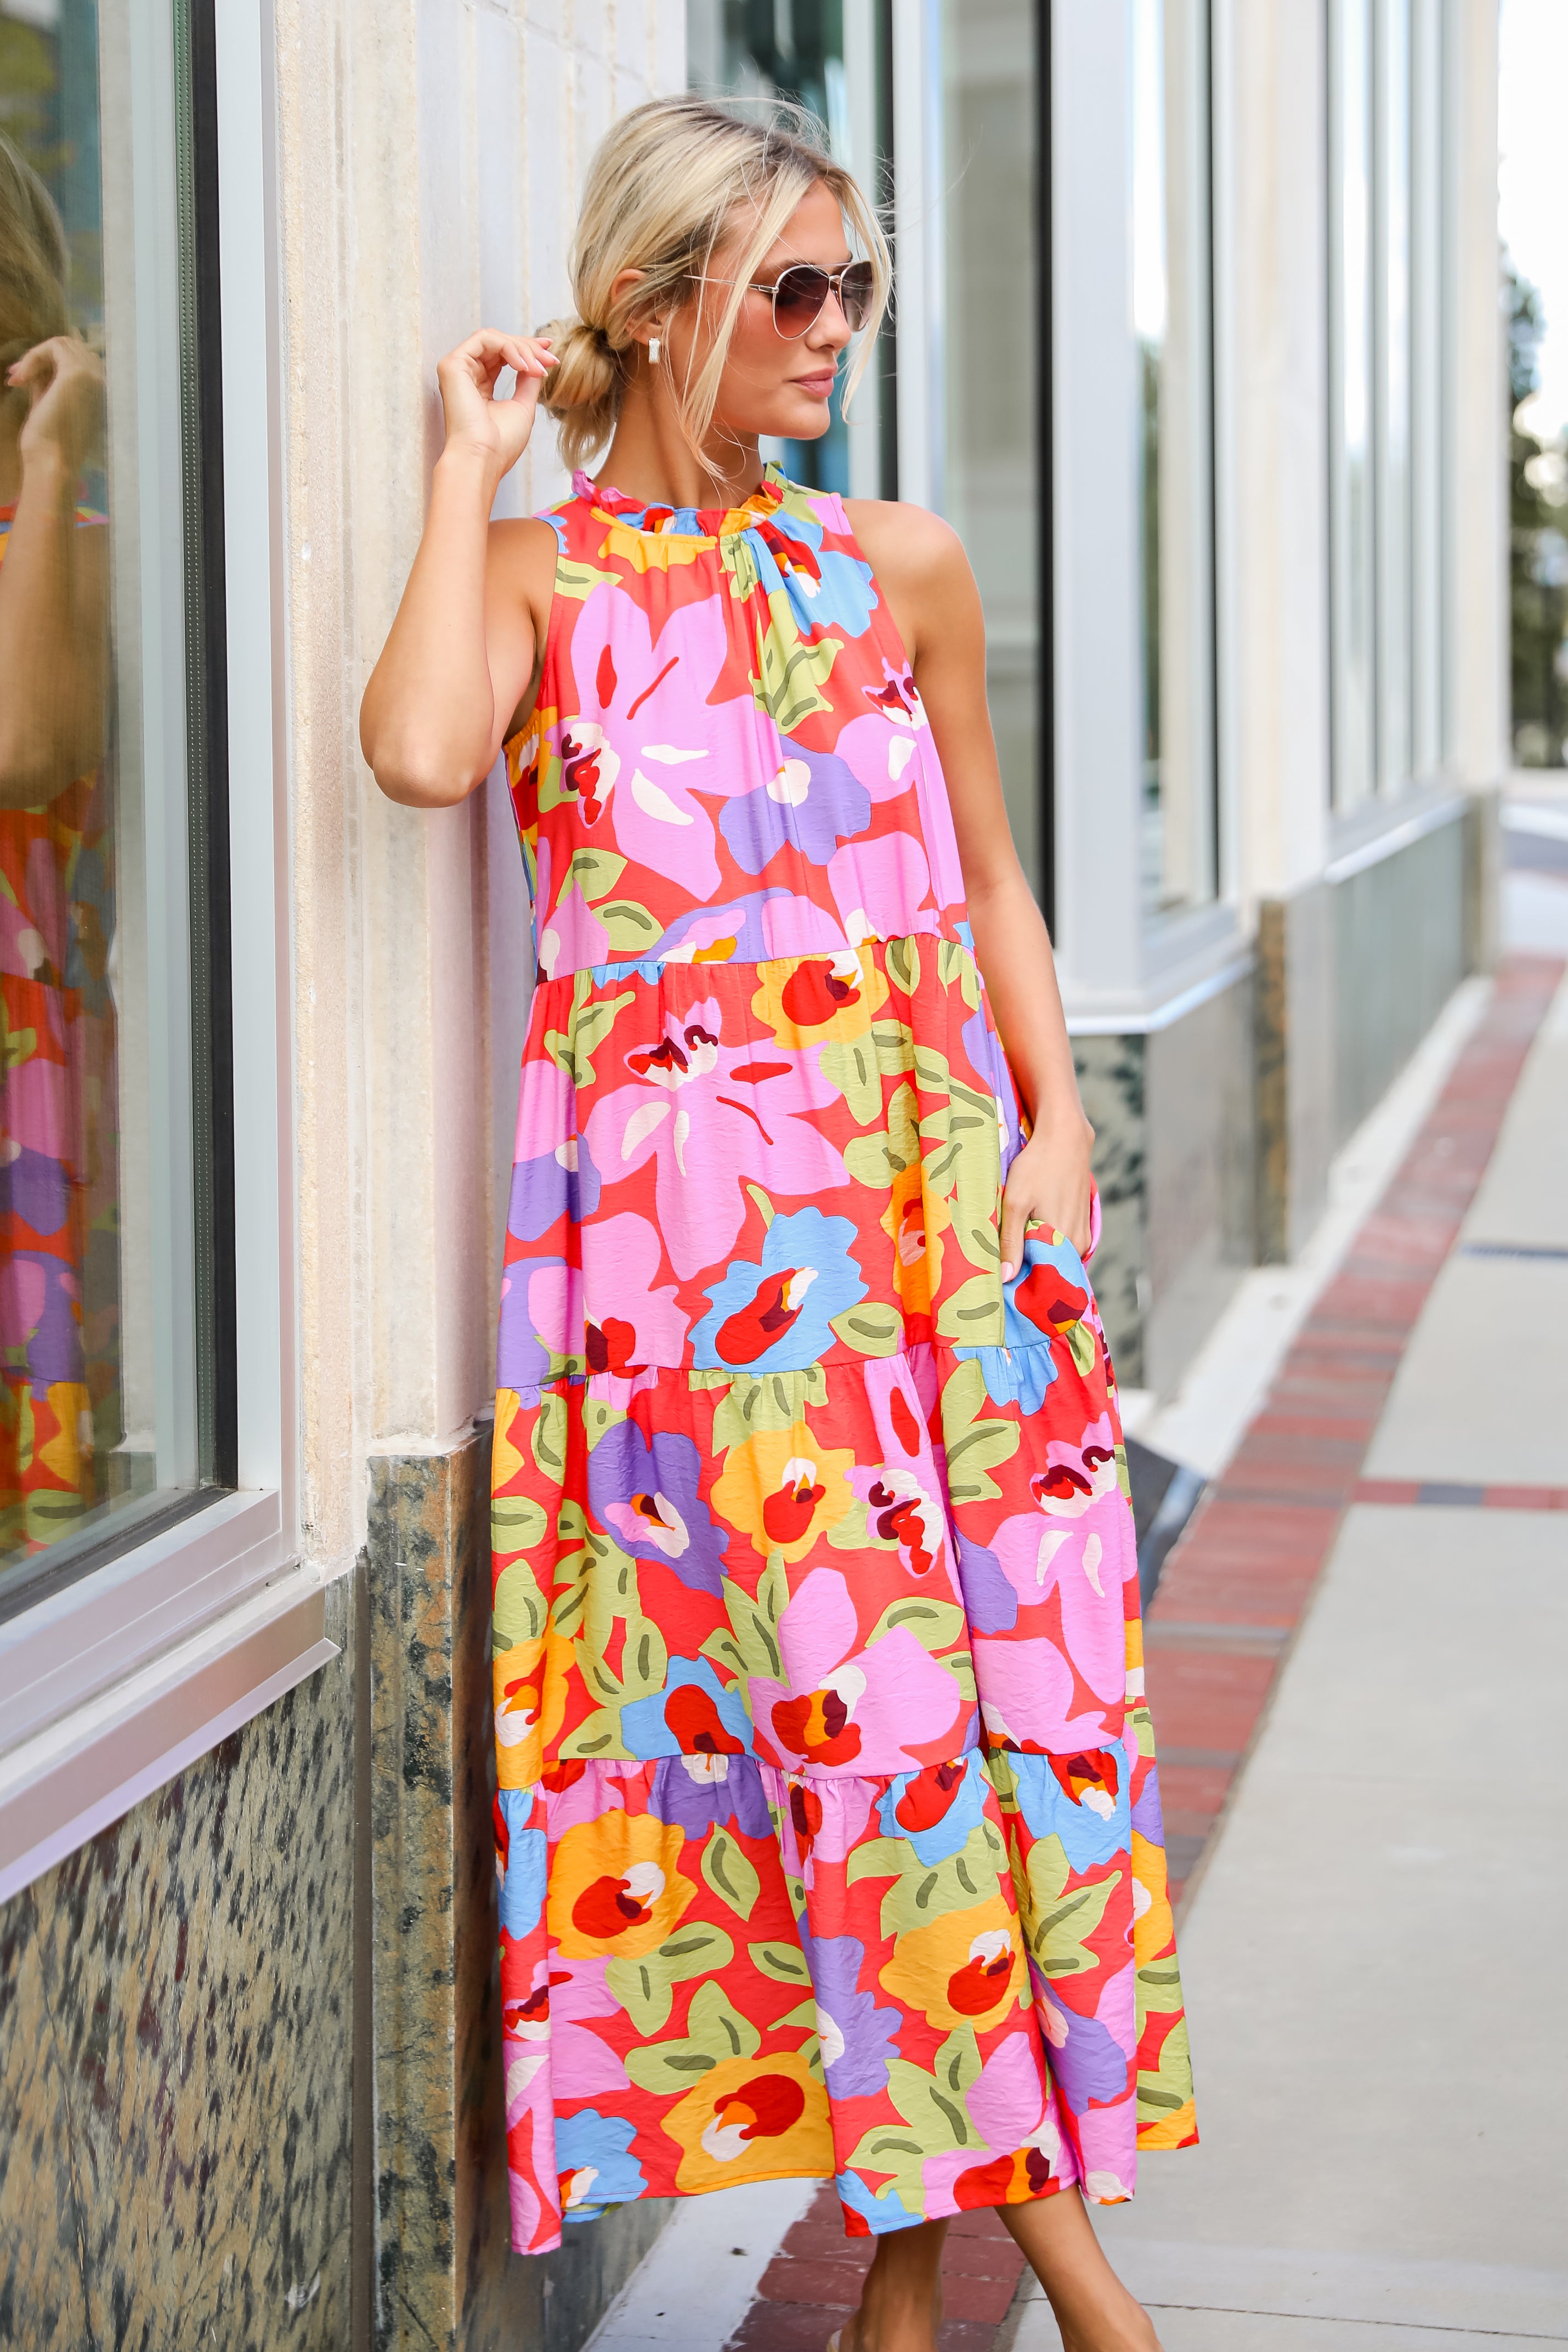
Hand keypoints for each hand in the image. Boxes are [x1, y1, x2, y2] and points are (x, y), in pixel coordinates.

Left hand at [7, 335, 104, 479]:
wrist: (53, 462)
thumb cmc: (50, 443)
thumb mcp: (49, 404)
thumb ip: (47, 381)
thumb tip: (36, 362)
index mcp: (100, 393)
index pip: (76, 360)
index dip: (46, 363)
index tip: (22, 380)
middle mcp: (102, 382)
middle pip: (70, 347)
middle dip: (39, 358)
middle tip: (17, 378)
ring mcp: (93, 376)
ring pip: (61, 344)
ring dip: (34, 357)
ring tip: (18, 379)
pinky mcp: (78, 373)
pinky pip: (52, 348)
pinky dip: (31, 357)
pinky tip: (20, 379)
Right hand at [435, 329, 554, 484]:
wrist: (483, 458)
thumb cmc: (501, 443)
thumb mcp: (523, 406)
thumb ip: (528, 380)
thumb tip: (537, 361)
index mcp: (480, 385)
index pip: (503, 356)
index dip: (527, 349)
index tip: (551, 355)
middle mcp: (467, 374)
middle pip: (499, 344)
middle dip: (529, 347)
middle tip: (550, 359)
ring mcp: (457, 368)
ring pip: (493, 338)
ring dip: (521, 348)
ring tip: (538, 367)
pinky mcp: (452, 365)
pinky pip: (484, 340)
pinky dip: (508, 348)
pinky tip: (523, 366)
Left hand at [998, 1117, 1094, 1275]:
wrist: (1065, 1139)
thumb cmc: (1037, 1168)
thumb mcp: (1015, 1203)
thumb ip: (1010, 1242)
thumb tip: (1006, 1278)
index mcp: (1063, 1243)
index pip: (1041, 1280)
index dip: (1020, 1282)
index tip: (1001, 1281)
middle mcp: (1078, 1245)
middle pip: (1049, 1270)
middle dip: (1027, 1270)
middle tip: (1002, 1264)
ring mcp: (1084, 1235)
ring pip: (1056, 1257)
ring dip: (1036, 1255)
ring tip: (1015, 1246)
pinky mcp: (1082, 1225)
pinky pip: (1063, 1246)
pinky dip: (1047, 1244)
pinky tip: (1031, 1231)